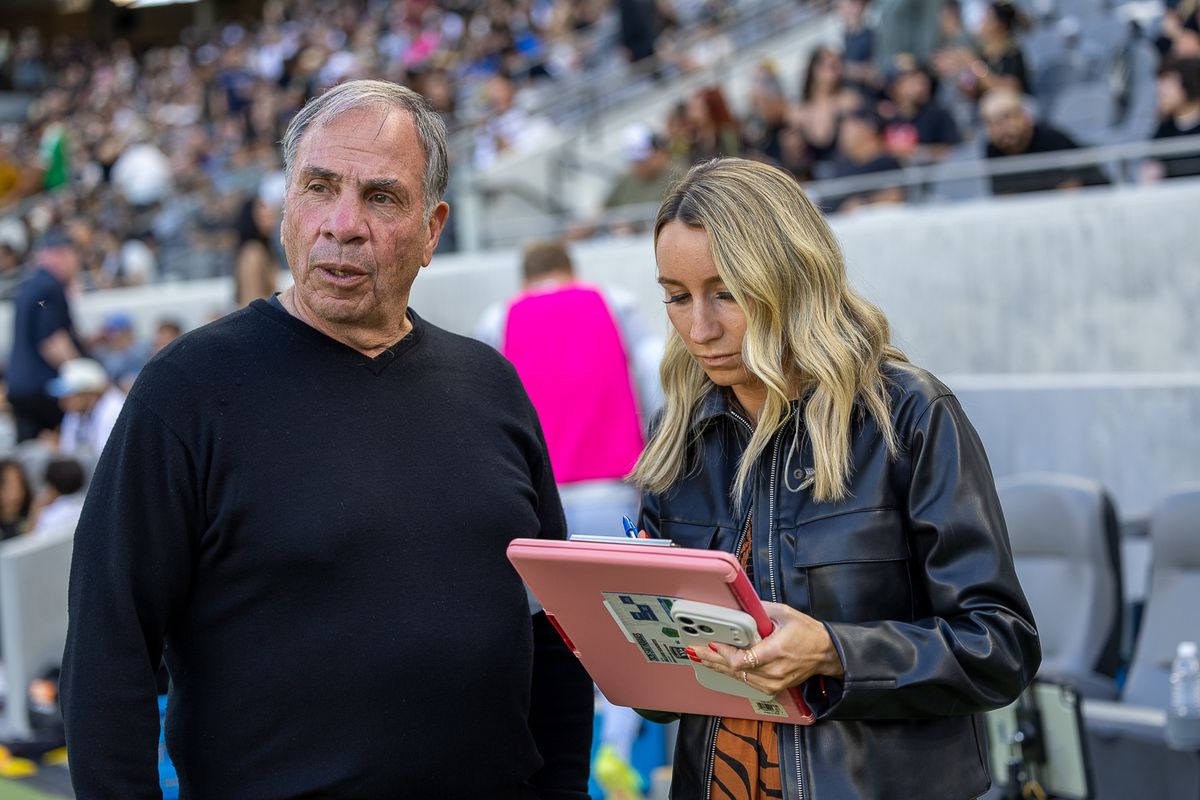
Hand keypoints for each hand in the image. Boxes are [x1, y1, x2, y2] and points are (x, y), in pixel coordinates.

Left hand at [686, 602, 843, 695]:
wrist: (825, 653)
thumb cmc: (807, 633)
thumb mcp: (784, 613)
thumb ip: (759, 611)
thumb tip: (738, 606)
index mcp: (777, 652)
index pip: (743, 660)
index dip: (724, 653)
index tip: (712, 643)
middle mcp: (774, 672)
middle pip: (735, 670)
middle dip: (712, 659)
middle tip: (693, 650)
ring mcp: (773, 684)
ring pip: (737, 677)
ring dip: (717, 666)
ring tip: (699, 656)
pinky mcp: (771, 688)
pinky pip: (745, 682)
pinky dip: (730, 672)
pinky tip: (716, 665)